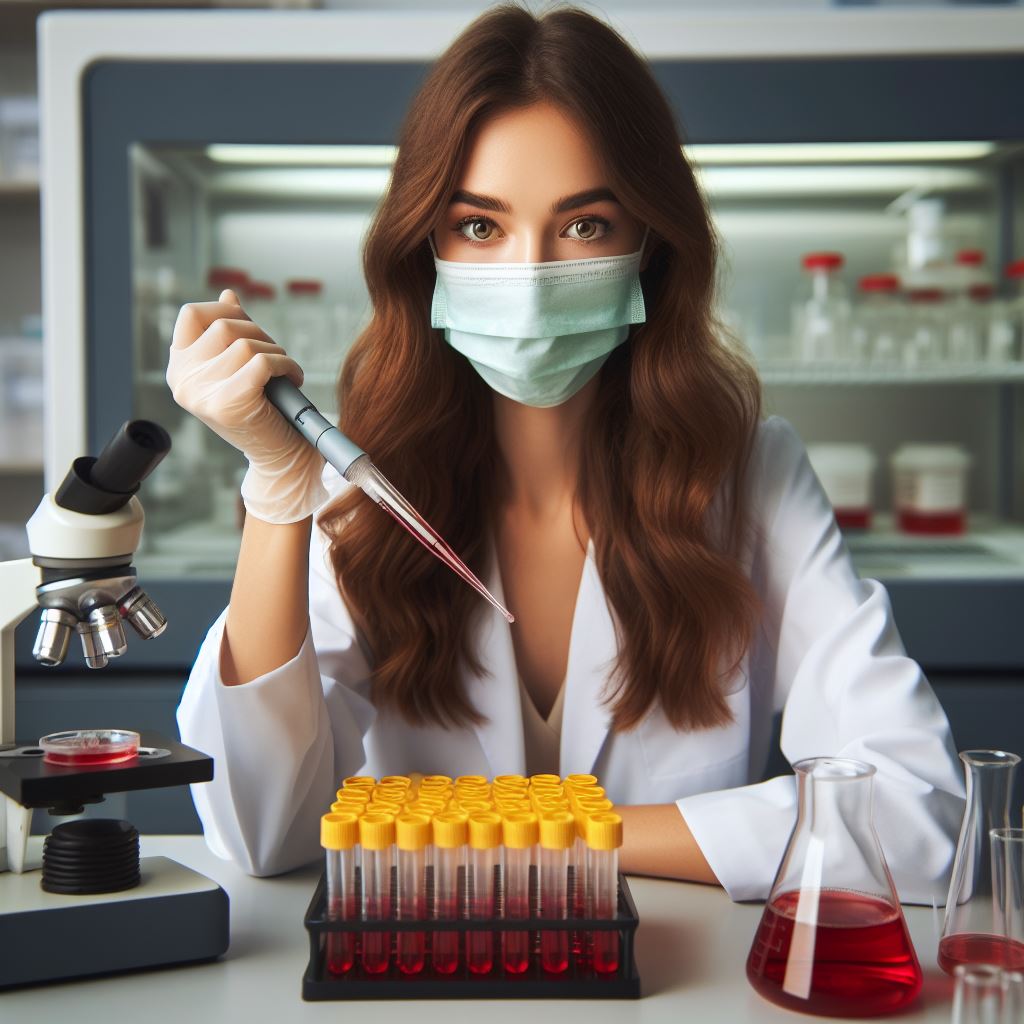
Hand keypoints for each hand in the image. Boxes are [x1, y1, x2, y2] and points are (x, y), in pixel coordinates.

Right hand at [166, 288, 326, 522]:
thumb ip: (229, 333)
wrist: (278, 456)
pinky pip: (263, 362)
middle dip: (260, 334)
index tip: (249, 328)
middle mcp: (182, 381)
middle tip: (276, 356)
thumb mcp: (237, 367)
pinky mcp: (229, 404)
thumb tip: (228, 295)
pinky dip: (286, 365)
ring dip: (277, 352)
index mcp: (179, 369)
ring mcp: (202, 394)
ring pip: (246, 343)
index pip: (191, 314)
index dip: (225, 311)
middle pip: (225, 325)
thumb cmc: (262, 408)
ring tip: (285, 371)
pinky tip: (292, 378)